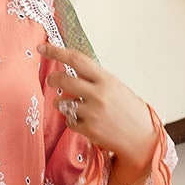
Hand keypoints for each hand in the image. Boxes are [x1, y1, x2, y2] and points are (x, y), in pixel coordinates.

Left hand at [41, 41, 158, 174]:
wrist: (141, 136)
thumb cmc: (128, 110)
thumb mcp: (115, 87)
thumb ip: (94, 79)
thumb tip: (71, 70)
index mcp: (106, 79)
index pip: (77, 59)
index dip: (57, 52)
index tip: (43, 47)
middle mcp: (98, 94)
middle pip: (64, 80)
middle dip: (53, 79)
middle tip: (51, 80)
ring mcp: (92, 113)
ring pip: (62, 103)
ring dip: (61, 103)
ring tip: (74, 105)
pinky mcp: (88, 130)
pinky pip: (69, 121)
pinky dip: (73, 121)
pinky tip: (85, 121)